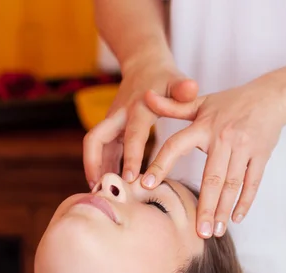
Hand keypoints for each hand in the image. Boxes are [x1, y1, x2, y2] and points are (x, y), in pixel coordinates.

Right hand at [83, 58, 198, 188]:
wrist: (144, 65)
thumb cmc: (165, 78)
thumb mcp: (177, 80)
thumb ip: (184, 89)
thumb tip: (192, 88)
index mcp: (138, 107)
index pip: (132, 134)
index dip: (130, 156)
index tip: (130, 177)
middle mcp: (120, 115)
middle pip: (95, 138)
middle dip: (93, 163)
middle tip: (99, 188)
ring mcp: (112, 122)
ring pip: (95, 146)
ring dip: (94, 168)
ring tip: (98, 194)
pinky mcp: (111, 129)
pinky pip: (102, 150)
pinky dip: (102, 167)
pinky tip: (108, 185)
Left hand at [142, 76, 285, 237]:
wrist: (271, 97)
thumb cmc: (231, 102)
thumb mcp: (200, 101)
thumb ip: (172, 106)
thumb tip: (145, 96)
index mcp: (203, 126)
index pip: (175, 146)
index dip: (160, 164)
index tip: (146, 185)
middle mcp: (223, 138)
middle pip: (212, 178)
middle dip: (205, 207)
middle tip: (199, 232)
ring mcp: (244, 147)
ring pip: (232, 185)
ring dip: (224, 210)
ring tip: (216, 231)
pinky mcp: (261, 155)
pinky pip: (252, 182)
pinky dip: (245, 201)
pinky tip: (236, 218)